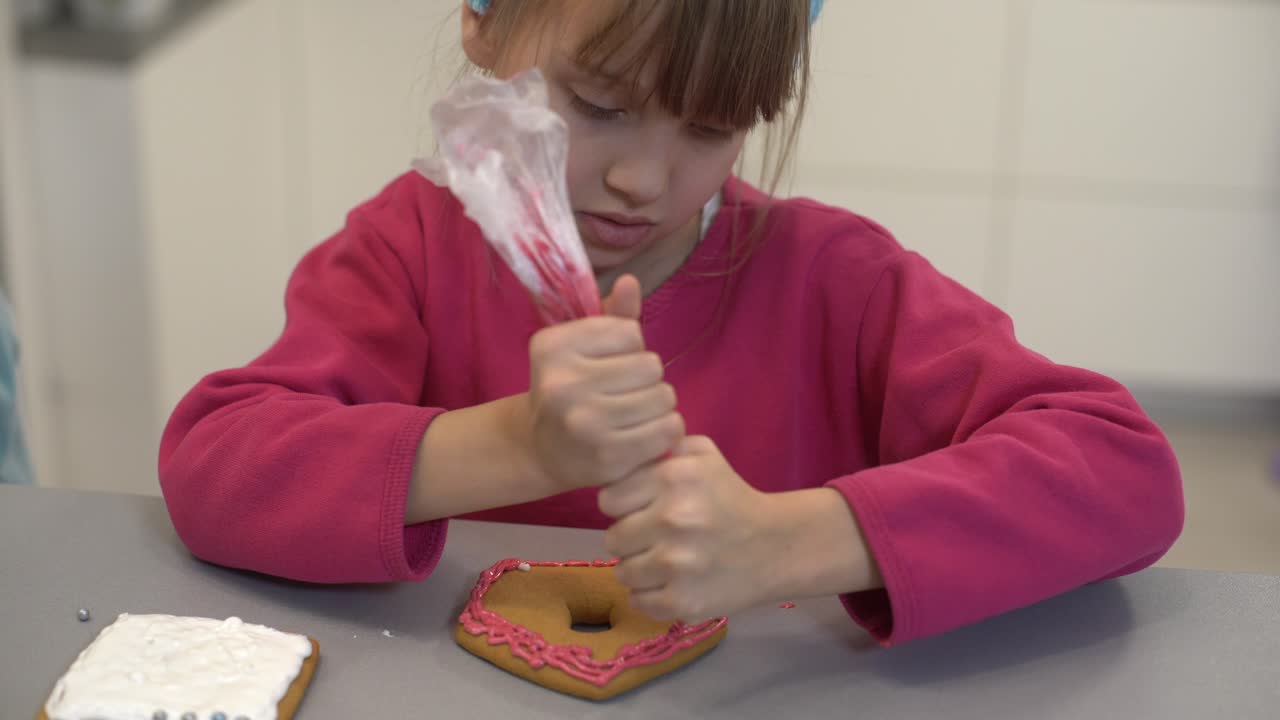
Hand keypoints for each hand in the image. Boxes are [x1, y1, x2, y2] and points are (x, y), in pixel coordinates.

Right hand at [521, 274, 683, 492]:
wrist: (542, 449)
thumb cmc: (570, 386)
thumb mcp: (580, 345)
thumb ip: (611, 314)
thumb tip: (630, 282)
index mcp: (552, 347)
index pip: (630, 332)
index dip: (630, 347)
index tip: (609, 363)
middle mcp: (562, 384)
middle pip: (651, 366)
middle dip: (647, 377)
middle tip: (626, 391)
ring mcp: (584, 424)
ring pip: (664, 397)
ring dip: (659, 404)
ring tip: (636, 411)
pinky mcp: (608, 457)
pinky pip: (668, 430)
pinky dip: (666, 430)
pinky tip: (646, 432)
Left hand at [599, 436, 780, 619]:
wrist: (775, 547)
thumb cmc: (731, 498)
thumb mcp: (703, 455)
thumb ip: (662, 447)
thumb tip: (627, 452)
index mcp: (674, 478)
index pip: (609, 500)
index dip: (623, 506)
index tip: (641, 510)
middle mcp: (673, 518)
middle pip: (613, 538)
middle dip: (630, 539)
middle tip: (653, 539)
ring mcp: (676, 564)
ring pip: (623, 572)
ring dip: (638, 569)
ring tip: (662, 562)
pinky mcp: (683, 600)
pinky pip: (638, 601)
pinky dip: (650, 595)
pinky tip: (670, 583)